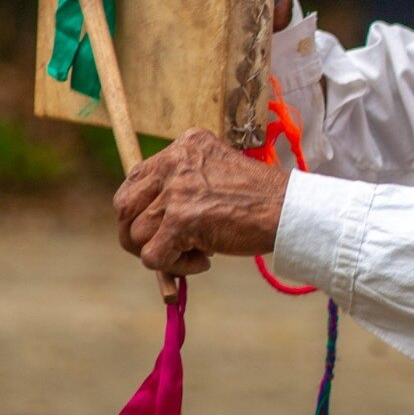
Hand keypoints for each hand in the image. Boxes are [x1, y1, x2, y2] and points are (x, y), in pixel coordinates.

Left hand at [114, 129, 291, 275]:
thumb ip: (183, 183)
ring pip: (138, 236)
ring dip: (165, 253)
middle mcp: (175, 163)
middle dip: (137, 233)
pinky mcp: (181, 220)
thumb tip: (148, 218)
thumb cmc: (259, 197)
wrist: (288, 210)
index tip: (155, 224)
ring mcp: (176, 191)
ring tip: (198, 252)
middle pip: (124, 206)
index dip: (138, 208)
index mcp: (184, 146)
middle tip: (163, 246)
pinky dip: (176, 267)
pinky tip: (204, 259)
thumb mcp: (216, 173)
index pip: (135, 178)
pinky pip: (153, 257)